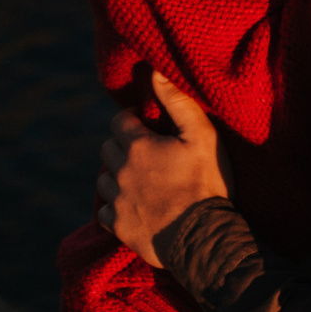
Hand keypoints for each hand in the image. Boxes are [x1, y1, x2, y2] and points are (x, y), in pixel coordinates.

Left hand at [96, 74, 228, 267]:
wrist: (206, 239)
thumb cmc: (208, 184)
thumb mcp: (202, 136)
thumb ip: (177, 102)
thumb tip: (155, 72)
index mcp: (138, 146)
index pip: (119, 121)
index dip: (132, 119)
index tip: (147, 124)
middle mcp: (121, 172)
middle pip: (108, 148)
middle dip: (122, 145)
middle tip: (145, 153)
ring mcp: (118, 201)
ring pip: (102, 179)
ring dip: (115, 175)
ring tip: (137, 180)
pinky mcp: (118, 228)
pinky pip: (104, 212)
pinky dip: (114, 208)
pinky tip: (132, 207)